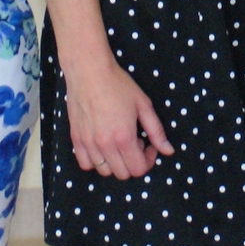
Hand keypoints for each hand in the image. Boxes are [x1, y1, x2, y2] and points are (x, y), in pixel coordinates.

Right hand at [64, 54, 172, 179]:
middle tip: (135, 141)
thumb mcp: (143, 105)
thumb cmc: (117, 84)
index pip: (138, 170)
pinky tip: (102, 145)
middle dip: (133, 162)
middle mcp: (105, 145)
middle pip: (122, 174)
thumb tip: (168, 151)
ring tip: (118, 142)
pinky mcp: (76, 138)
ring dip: (115, 162)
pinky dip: (95, 161)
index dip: (148, 161)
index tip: (149, 146)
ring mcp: (88, 143)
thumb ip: (156, 131)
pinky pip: (85, 163)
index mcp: (124, 137)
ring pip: (104, 171)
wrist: (89, 71)